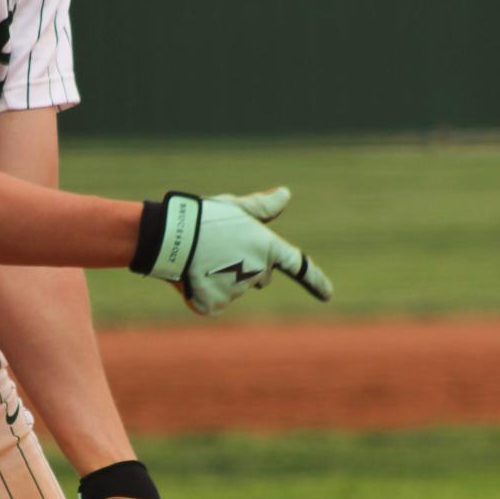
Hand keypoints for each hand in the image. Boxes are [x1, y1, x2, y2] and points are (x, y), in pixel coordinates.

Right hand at [131, 187, 331, 316]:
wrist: (172, 237)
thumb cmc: (205, 217)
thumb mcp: (236, 208)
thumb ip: (263, 207)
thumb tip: (286, 194)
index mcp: (267, 249)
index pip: (298, 266)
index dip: (315, 280)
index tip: (327, 295)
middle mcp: (257, 273)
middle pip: (258, 276)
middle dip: (245, 267)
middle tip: (219, 249)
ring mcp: (236, 292)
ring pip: (234, 288)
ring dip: (221, 277)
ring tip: (201, 258)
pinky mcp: (214, 305)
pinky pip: (214, 302)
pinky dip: (203, 292)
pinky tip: (192, 275)